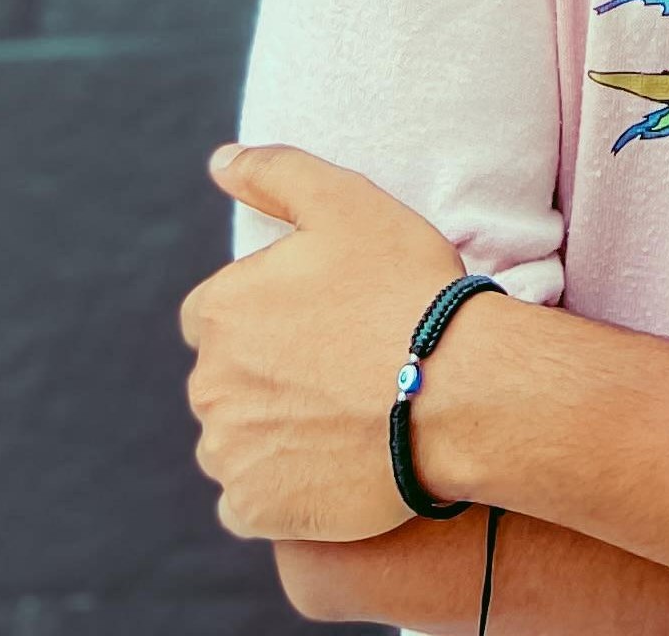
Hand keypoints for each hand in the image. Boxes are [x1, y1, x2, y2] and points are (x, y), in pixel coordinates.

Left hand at [179, 140, 470, 541]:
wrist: (460, 391)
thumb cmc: (407, 290)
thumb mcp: (347, 202)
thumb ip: (275, 173)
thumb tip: (218, 161)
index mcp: (221, 310)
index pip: (217, 314)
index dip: (270, 316)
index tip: (322, 323)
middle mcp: (209, 383)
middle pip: (226, 378)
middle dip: (269, 375)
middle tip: (341, 370)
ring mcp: (229, 452)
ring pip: (235, 439)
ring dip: (271, 432)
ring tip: (342, 418)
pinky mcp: (255, 507)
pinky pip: (248, 499)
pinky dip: (279, 488)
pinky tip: (329, 464)